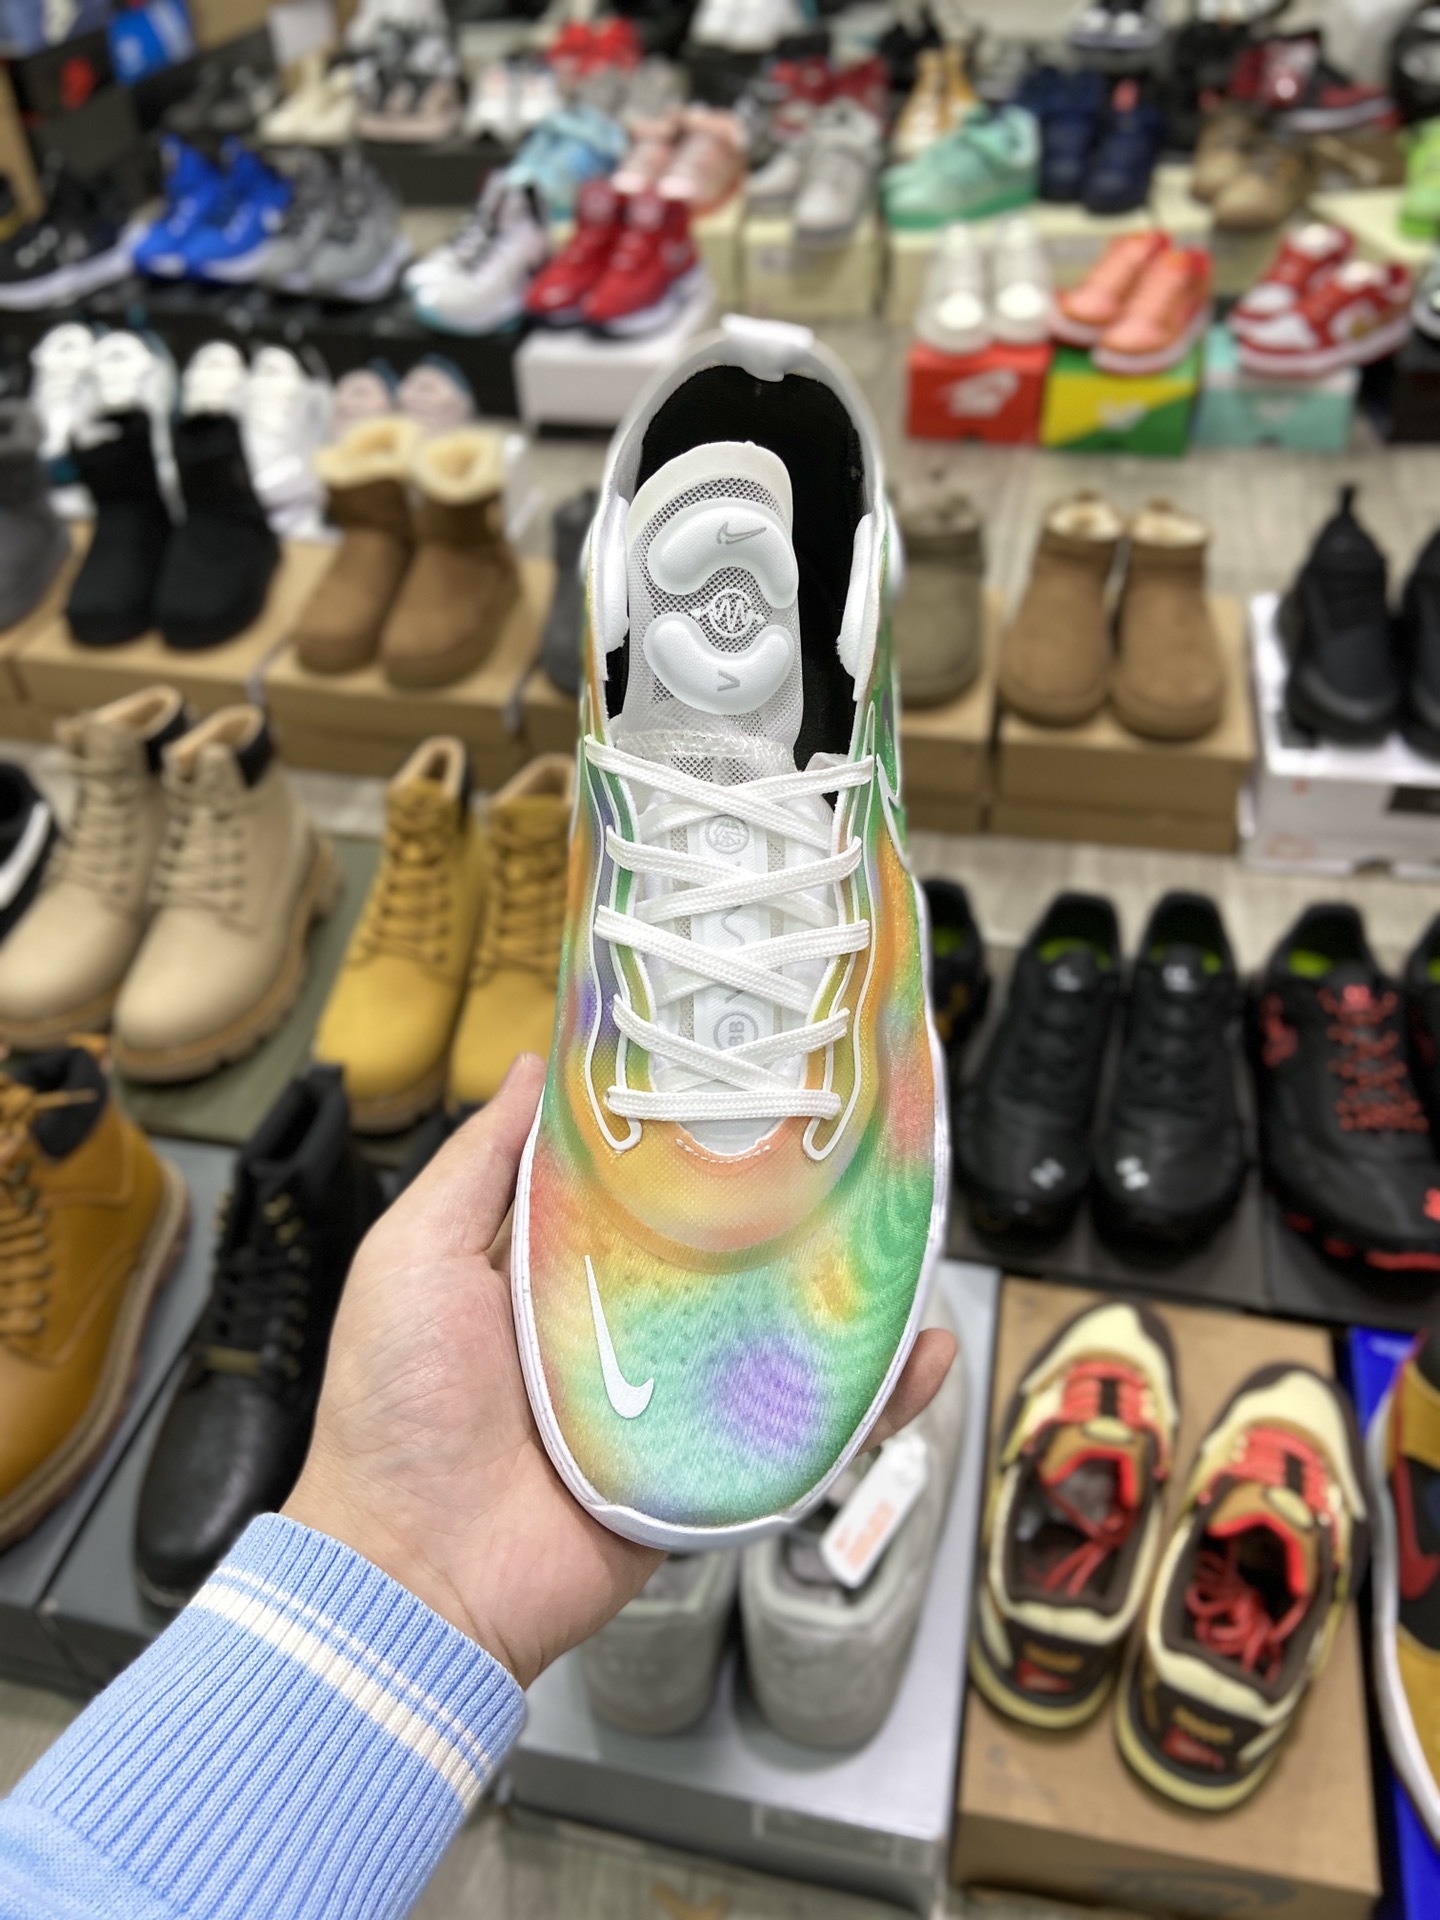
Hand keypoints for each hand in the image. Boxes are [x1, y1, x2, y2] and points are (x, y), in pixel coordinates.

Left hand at [284, 1053, 955, 1687]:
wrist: (416, 1575)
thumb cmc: (396, 1408)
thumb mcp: (415, 1253)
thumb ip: (479, 1162)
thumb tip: (536, 1066)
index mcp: (555, 1265)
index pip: (642, 1182)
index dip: (691, 1132)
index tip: (747, 1074)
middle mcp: (622, 1324)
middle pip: (726, 1252)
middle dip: (791, 1207)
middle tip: (857, 1148)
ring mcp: (673, 1398)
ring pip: (779, 1333)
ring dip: (849, 1295)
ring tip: (910, 1244)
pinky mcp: (709, 1468)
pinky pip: (801, 1431)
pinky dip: (870, 1401)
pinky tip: (919, 1354)